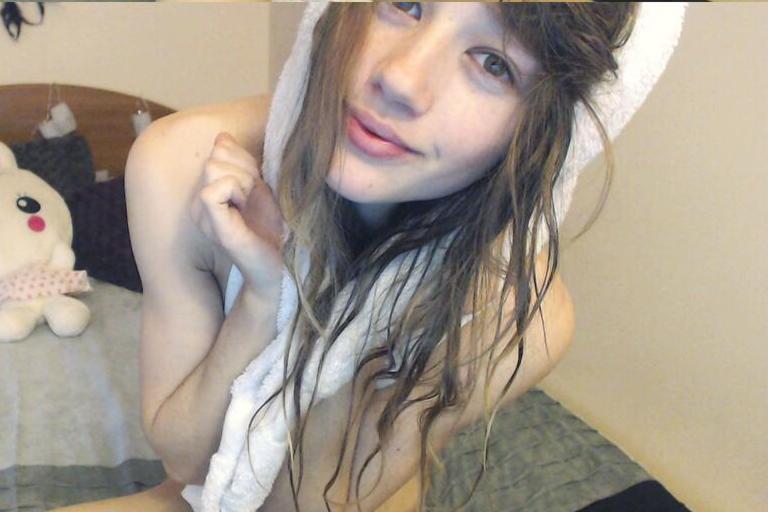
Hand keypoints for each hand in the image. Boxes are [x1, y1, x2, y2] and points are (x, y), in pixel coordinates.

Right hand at [191, 132, 284, 292]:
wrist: (279, 263)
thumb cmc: (270, 226)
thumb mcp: (257, 186)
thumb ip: (241, 162)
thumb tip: (222, 137)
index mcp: (208, 191)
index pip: (220, 147)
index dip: (245, 157)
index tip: (258, 181)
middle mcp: (199, 204)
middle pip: (216, 156)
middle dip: (244, 169)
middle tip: (255, 195)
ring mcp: (203, 216)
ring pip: (213, 168)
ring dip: (242, 181)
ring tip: (250, 203)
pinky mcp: (214, 227)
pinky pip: (210, 192)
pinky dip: (234, 192)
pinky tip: (244, 208)